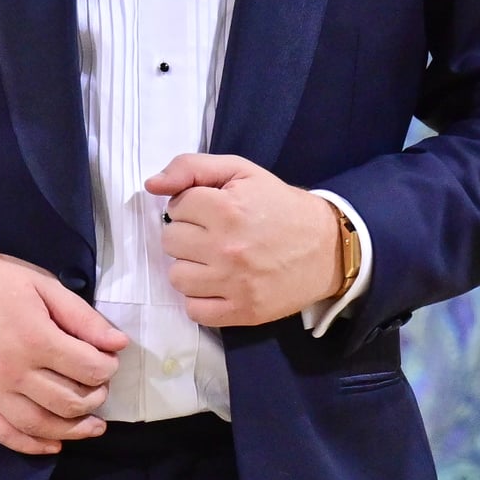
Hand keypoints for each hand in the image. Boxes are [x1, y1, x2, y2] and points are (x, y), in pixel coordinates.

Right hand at [0, 252, 126, 456]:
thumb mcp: (40, 284)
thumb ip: (81, 316)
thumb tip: (118, 344)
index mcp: (35, 338)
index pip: (88, 368)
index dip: (107, 367)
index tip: (108, 360)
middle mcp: (14, 371)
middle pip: (69, 401)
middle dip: (95, 397)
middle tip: (98, 386)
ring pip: (41, 425)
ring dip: (74, 430)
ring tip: (92, 424)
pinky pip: (4, 434)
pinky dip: (32, 445)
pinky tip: (54, 444)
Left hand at [147, 154, 343, 327]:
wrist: (328, 248)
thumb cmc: (279, 206)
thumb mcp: (241, 172)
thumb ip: (192, 168)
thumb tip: (151, 185)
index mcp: (227, 209)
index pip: (176, 207)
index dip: (191, 206)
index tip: (213, 210)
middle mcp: (227, 248)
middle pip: (171, 242)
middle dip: (188, 235)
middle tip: (214, 234)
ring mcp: (234, 283)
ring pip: (177, 277)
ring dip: (190, 267)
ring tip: (213, 260)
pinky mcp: (242, 311)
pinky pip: (194, 310)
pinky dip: (200, 299)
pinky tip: (217, 284)